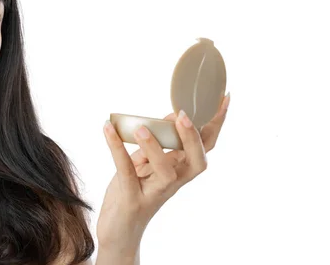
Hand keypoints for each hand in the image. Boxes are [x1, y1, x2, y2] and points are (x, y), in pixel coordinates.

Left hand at [96, 94, 229, 255]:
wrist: (119, 232)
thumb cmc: (135, 193)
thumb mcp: (148, 165)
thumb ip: (158, 144)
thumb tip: (167, 117)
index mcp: (180, 170)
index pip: (205, 146)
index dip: (216, 124)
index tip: (224, 98)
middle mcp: (173, 182)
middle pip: (197, 162)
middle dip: (194, 138)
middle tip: (184, 115)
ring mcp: (154, 192)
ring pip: (165, 171)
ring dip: (155, 147)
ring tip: (143, 128)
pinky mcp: (132, 199)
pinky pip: (126, 170)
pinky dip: (116, 148)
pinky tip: (107, 129)